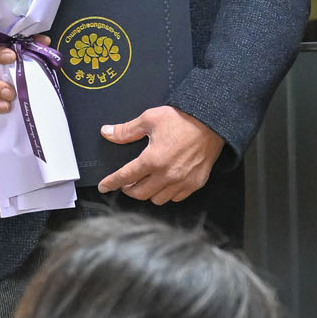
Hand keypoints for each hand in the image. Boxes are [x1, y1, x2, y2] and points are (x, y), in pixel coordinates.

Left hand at [96, 106, 224, 203]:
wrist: (212, 120)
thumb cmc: (182, 118)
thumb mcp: (151, 119)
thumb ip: (127, 130)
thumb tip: (107, 133)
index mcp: (153, 159)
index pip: (125, 177)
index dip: (111, 183)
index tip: (104, 186)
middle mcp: (167, 174)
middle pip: (139, 193)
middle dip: (129, 189)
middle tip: (127, 182)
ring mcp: (182, 181)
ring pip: (157, 199)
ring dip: (148, 193)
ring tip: (147, 182)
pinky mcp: (195, 183)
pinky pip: (176, 198)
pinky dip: (167, 193)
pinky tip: (165, 183)